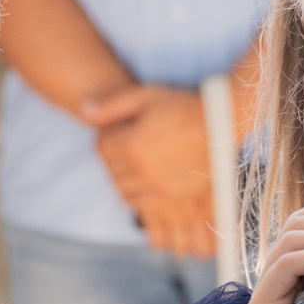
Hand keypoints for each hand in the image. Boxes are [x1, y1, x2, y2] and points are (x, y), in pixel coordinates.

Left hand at [84, 84, 215, 259]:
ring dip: (126, 180)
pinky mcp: (174, 197)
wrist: (221, 123)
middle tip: (129, 148)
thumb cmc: (181, 105)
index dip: (107, 138)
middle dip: (115, 160)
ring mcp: (159, 187)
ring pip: (124, 192)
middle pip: (111, 172)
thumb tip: (83, 110)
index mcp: (132, 144)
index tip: (119, 132)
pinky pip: (144, 207)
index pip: (101, 148)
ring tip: (139, 166)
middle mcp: (142, 169)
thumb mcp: (145, 95)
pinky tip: (148, 184)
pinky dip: (140, 198)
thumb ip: (112, 104)